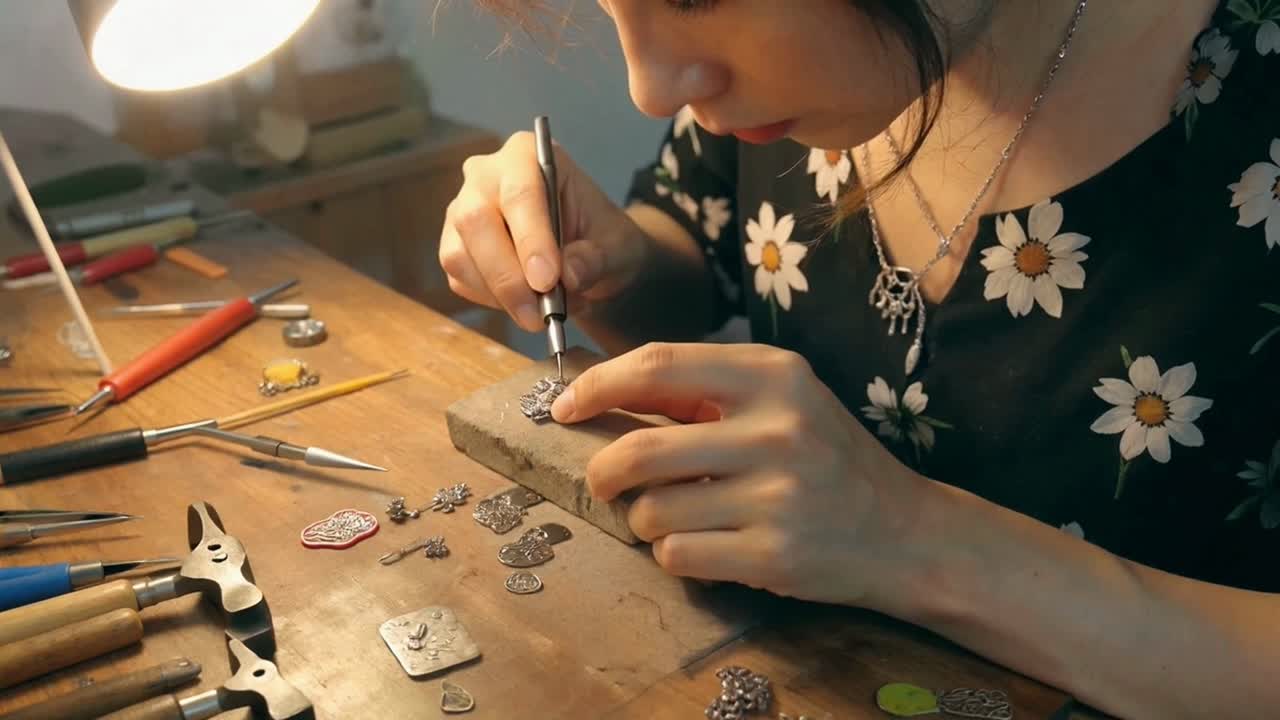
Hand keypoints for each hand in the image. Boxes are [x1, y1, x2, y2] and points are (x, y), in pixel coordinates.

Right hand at [440, 132, 647, 331]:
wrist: (588, 255)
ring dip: (500, 294)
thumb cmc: (602, 238)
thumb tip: (569, 275)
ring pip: (460, 255)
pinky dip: (492, 301)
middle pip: (477, 221)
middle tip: (539, 314)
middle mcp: (485, 176)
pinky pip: (460, 279)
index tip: (547, 280)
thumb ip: (597, 258)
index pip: (520, 193)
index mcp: (527, 155)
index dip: (531, 238)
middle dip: (507, 276)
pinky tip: (525, 303)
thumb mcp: (617, 246)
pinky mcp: (455, 246)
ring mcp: (462, 211)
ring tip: (544, 312)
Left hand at [551, 342, 940, 608]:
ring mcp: (777, 495)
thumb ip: (701, 391)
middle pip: (640, 449)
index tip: (564, 406)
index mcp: (772, 375)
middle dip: (602, 470)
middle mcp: (777, 428)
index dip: (597, 385)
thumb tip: (598, 386)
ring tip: (678, 516)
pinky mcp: (774, 554)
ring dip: (645, 519)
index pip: (657, 365)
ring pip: (652, 512)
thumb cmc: (827, 457)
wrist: (906, 531)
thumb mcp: (780, 400)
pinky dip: (673, 553)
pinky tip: (706, 544)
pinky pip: (677, 555)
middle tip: (602, 479)